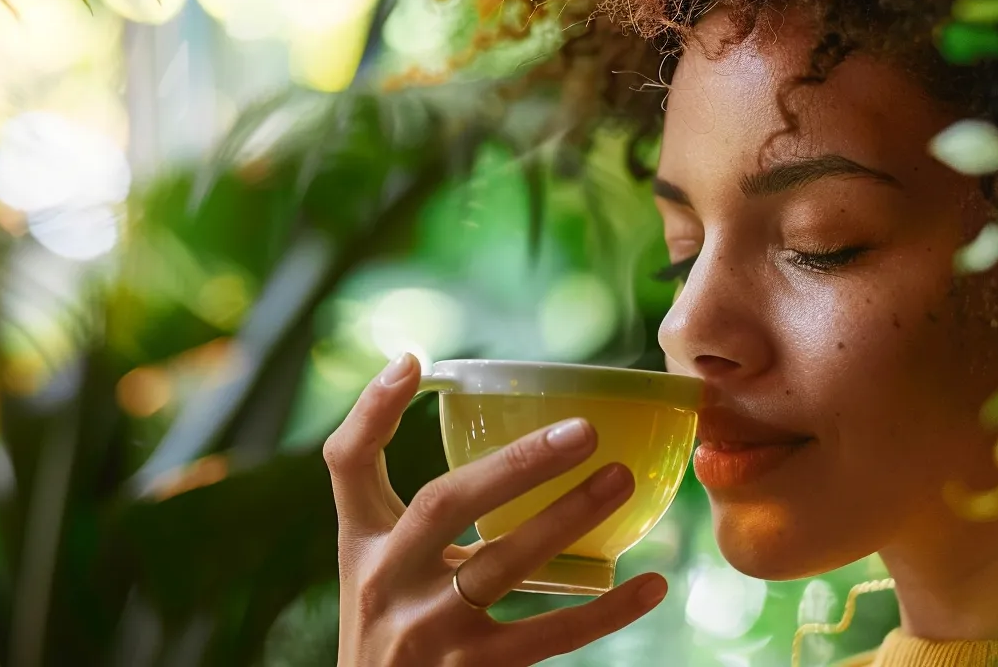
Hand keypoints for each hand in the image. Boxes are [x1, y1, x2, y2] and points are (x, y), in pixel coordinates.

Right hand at [324, 353, 668, 665]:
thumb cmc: (392, 629)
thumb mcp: (383, 568)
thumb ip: (415, 514)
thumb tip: (485, 434)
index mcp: (361, 543)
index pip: (347, 463)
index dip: (372, 410)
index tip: (414, 362)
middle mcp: (386, 581)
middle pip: (442, 505)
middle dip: (512, 465)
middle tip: (584, 430)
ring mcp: (428, 630)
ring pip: (502, 565)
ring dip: (566, 519)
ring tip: (622, 479)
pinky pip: (547, 636)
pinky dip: (603, 613)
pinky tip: (650, 585)